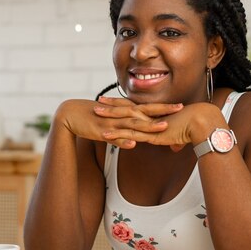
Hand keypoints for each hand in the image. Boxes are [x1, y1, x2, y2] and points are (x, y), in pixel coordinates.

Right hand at [55, 98, 181, 148]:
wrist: (70, 115)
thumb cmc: (93, 117)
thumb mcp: (113, 121)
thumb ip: (126, 127)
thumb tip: (138, 137)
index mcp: (125, 111)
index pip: (148, 108)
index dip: (164, 107)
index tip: (180, 105)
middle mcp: (121, 114)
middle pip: (146, 113)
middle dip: (163, 112)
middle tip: (180, 109)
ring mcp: (112, 123)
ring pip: (133, 125)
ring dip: (147, 127)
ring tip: (162, 127)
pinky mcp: (101, 132)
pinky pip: (114, 138)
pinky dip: (123, 141)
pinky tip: (133, 144)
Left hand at [95, 98, 221, 150]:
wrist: (202, 123)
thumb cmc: (196, 127)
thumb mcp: (182, 136)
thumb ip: (175, 142)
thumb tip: (175, 147)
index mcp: (157, 116)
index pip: (137, 107)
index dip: (125, 104)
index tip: (115, 101)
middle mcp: (151, 117)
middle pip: (127, 109)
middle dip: (112, 105)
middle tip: (99, 102)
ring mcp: (149, 125)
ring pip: (125, 119)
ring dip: (109, 117)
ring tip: (95, 113)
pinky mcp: (151, 135)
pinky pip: (130, 134)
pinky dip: (117, 134)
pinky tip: (105, 134)